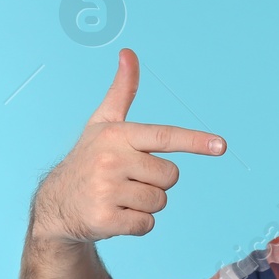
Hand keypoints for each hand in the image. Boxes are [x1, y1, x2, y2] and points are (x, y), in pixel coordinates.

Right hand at [30, 48, 225, 244]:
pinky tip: (115, 215)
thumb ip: (122, 91)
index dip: (195, 141)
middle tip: (128, 179)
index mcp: (117, 135)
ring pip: (160, 201)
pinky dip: (137, 224)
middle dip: (156, 181)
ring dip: (146, 204)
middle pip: (170, 175)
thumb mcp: (103, 123)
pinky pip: (147, 225)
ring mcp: (107, 191)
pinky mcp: (105, 220)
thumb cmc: (88, 159)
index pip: (164, 137)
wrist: (56, 204)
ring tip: (120, 197)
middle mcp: (111, 160)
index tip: (222, 146)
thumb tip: (129, 53)